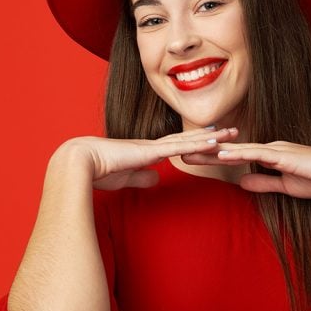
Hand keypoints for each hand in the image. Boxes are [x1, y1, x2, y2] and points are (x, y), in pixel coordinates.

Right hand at [58, 127, 240, 190]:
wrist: (77, 162)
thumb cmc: (95, 171)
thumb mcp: (125, 177)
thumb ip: (140, 177)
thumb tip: (155, 179)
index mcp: (146, 152)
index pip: (177, 146)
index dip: (195, 142)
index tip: (213, 140)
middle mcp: (152, 145)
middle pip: (188, 139)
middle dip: (211, 136)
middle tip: (232, 131)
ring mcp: (152, 146)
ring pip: (188, 140)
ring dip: (211, 137)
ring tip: (232, 133)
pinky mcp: (149, 152)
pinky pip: (179, 147)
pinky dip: (197, 144)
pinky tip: (213, 142)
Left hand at [182, 140, 310, 198]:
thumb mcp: (284, 186)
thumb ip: (263, 182)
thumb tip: (242, 183)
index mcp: (269, 154)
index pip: (235, 155)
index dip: (212, 156)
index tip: (191, 158)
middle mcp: (269, 147)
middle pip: (230, 149)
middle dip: (204, 150)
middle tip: (178, 152)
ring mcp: (276, 149)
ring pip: (238, 149)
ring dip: (214, 150)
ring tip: (190, 151)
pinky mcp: (283, 155)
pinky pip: (256, 154)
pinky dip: (238, 153)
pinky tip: (221, 154)